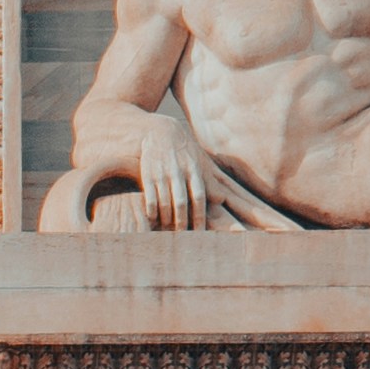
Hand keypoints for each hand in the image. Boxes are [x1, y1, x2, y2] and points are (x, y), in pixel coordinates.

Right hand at [133, 107, 217, 228]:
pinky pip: (149, 196)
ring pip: (164, 201)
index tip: (199, 233)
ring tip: (168, 229)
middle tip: (181, 236)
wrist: (159, 132)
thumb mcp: (199, 161)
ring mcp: (162, 173)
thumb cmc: (183, 150)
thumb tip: (222, 199)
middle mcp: (178, 172)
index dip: (199, 216)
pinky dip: (151, 209)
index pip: (198, 198)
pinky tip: (153, 218)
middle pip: (181, 202)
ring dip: (166, 218)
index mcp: (193, 170)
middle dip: (181, 222)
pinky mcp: (147, 173)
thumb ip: (210, 180)